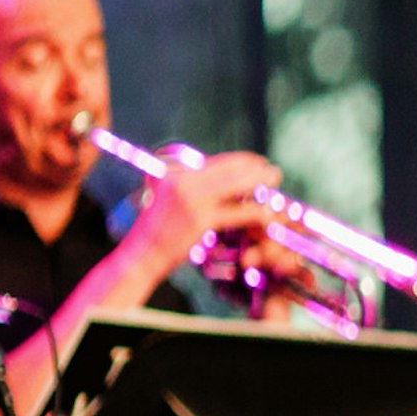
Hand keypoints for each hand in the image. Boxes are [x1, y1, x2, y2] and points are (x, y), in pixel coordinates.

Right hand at [135, 149, 281, 272]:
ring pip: (236, 185)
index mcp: (173, 174)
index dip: (241, 160)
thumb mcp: (167, 201)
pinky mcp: (201, 219)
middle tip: (274, 171)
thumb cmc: (157, 232)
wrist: (141, 254)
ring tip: (275, 186)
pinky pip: (238, 213)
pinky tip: (268, 215)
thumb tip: (218, 180)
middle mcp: (181, 181)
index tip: (258, 162)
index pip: (215, 161)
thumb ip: (190, 188)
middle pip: (228, 168)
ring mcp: (191, 199)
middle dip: (255, 169)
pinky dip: (256, 212)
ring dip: (260, 183)